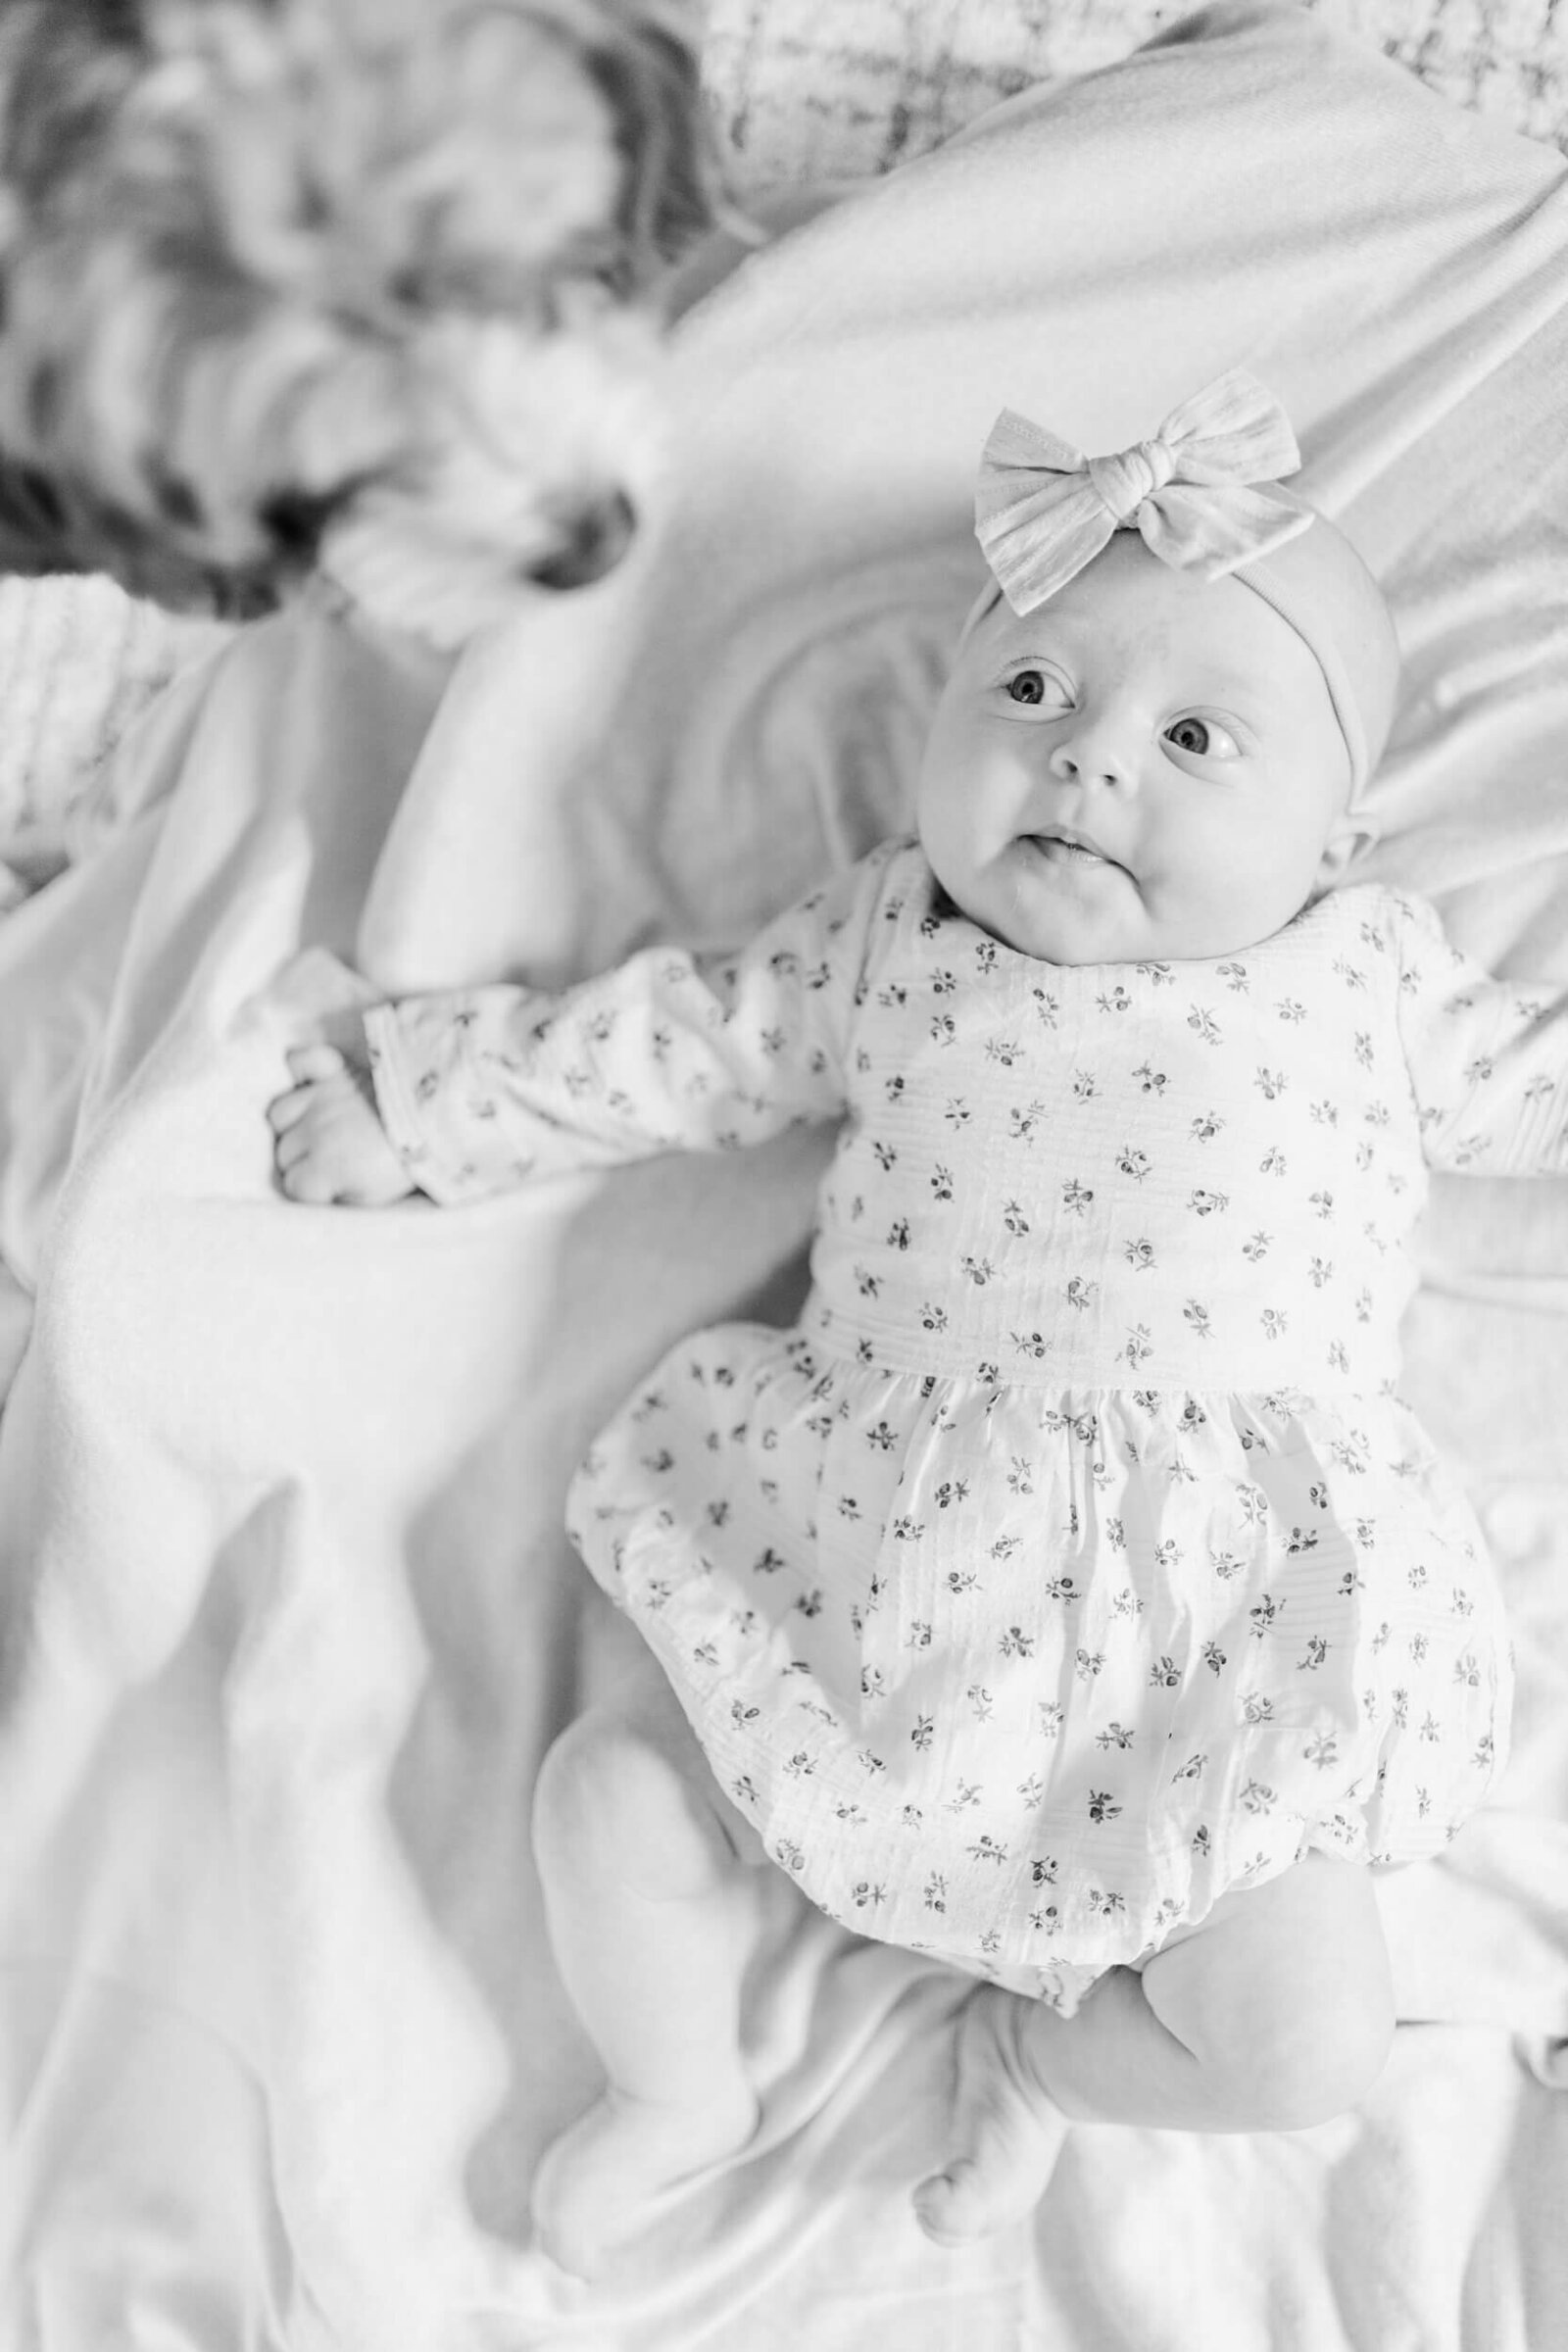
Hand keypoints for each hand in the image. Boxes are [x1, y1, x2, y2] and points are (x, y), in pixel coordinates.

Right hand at [268, 1044, 415, 1205]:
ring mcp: (321, 1096)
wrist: (437, 1119)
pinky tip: (308, 1085)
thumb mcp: (373, 1199)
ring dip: (294, 1125)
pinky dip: (299, 1068)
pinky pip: (300, 1060)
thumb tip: (320, 1195)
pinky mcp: (335, 1070)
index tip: (333, 1189)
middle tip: (332, 1162)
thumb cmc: (405, 1164)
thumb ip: (338, 1199)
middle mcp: (314, 1130)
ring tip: (317, 1131)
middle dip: (303, 1162)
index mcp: (324, 1166)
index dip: (313, 1192)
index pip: (294, 1186)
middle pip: (284, 1151)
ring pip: (280, 1113)